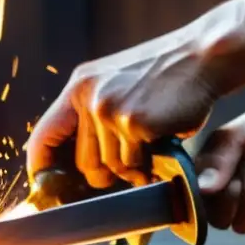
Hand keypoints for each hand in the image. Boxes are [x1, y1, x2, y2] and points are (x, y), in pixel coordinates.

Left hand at [26, 31, 218, 188]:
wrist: (202, 57)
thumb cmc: (167, 76)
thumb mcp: (118, 84)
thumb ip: (96, 114)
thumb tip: (86, 166)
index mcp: (80, 86)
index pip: (44, 136)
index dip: (42, 166)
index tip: (48, 187)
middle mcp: (89, 97)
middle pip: (85, 163)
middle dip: (108, 173)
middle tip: (133, 161)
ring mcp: (110, 110)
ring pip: (114, 167)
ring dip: (136, 166)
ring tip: (153, 142)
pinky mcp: (134, 124)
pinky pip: (137, 164)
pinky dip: (152, 163)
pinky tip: (163, 140)